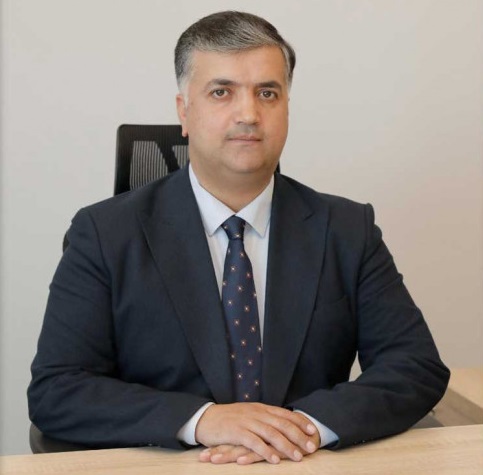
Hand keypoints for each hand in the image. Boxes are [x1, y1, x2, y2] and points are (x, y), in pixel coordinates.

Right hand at [195, 403, 319, 463]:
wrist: (206, 418)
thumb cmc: (229, 419)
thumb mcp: (249, 414)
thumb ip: (263, 418)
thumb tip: (280, 424)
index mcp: (260, 408)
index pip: (284, 413)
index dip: (299, 421)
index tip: (313, 430)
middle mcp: (256, 413)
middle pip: (281, 423)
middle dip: (298, 435)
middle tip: (310, 446)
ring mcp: (247, 422)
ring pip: (271, 433)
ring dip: (286, 445)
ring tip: (297, 456)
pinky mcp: (236, 432)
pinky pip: (254, 442)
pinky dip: (265, 451)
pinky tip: (274, 459)